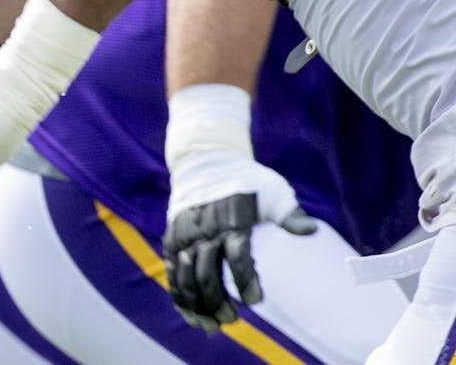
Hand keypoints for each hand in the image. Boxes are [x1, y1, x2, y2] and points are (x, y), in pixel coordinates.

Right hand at [163, 151, 317, 331]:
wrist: (204, 158)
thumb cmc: (246, 178)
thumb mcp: (273, 189)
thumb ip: (289, 214)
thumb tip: (311, 231)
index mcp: (232, 217)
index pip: (235, 253)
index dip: (244, 279)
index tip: (255, 300)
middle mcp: (204, 227)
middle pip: (206, 272)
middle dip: (217, 300)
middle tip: (232, 320)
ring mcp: (184, 233)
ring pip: (185, 275)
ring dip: (196, 303)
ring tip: (211, 325)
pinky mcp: (173, 237)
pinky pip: (172, 270)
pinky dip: (178, 294)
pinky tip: (190, 315)